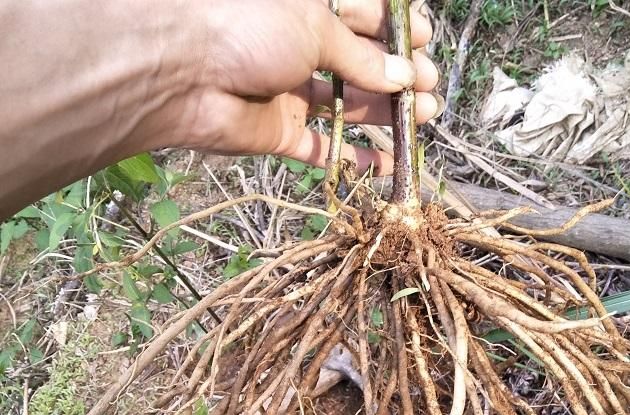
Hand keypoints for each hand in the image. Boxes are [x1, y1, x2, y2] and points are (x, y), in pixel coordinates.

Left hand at [0, 0, 438, 217]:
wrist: (182, 71)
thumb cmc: (248, 25)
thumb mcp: (316, 27)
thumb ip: (363, 58)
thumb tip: (405, 79)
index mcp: (309, 8)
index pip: (364, 16)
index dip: (396, 30)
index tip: (425, 43)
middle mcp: (300, 47)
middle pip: (360, 64)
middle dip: (397, 76)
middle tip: (428, 90)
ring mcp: (290, 91)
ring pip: (347, 106)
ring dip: (385, 115)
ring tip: (423, 121)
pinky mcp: (280, 132)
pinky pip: (323, 148)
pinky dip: (354, 158)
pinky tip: (385, 165)